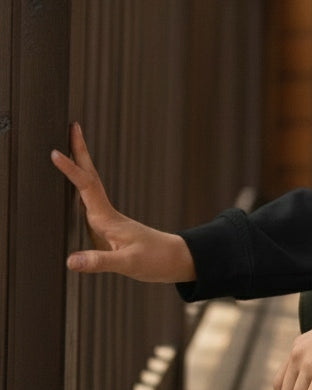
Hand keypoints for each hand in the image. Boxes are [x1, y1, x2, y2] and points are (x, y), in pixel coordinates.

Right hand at [51, 122, 195, 282]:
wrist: (177, 260)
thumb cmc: (155, 260)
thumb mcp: (127, 264)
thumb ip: (99, 262)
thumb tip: (71, 261)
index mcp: (107, 218)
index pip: (86, 186)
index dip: (71, 169)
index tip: (56, 152)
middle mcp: (106, 213)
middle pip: (90, 176)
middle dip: (80, 151)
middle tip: (71, 126)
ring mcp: (108, 219)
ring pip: (89, 186)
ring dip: (79, 166)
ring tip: (67, 148)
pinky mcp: (108, 227)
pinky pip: (89, 201)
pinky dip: (79, 187)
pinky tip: (74, 187)